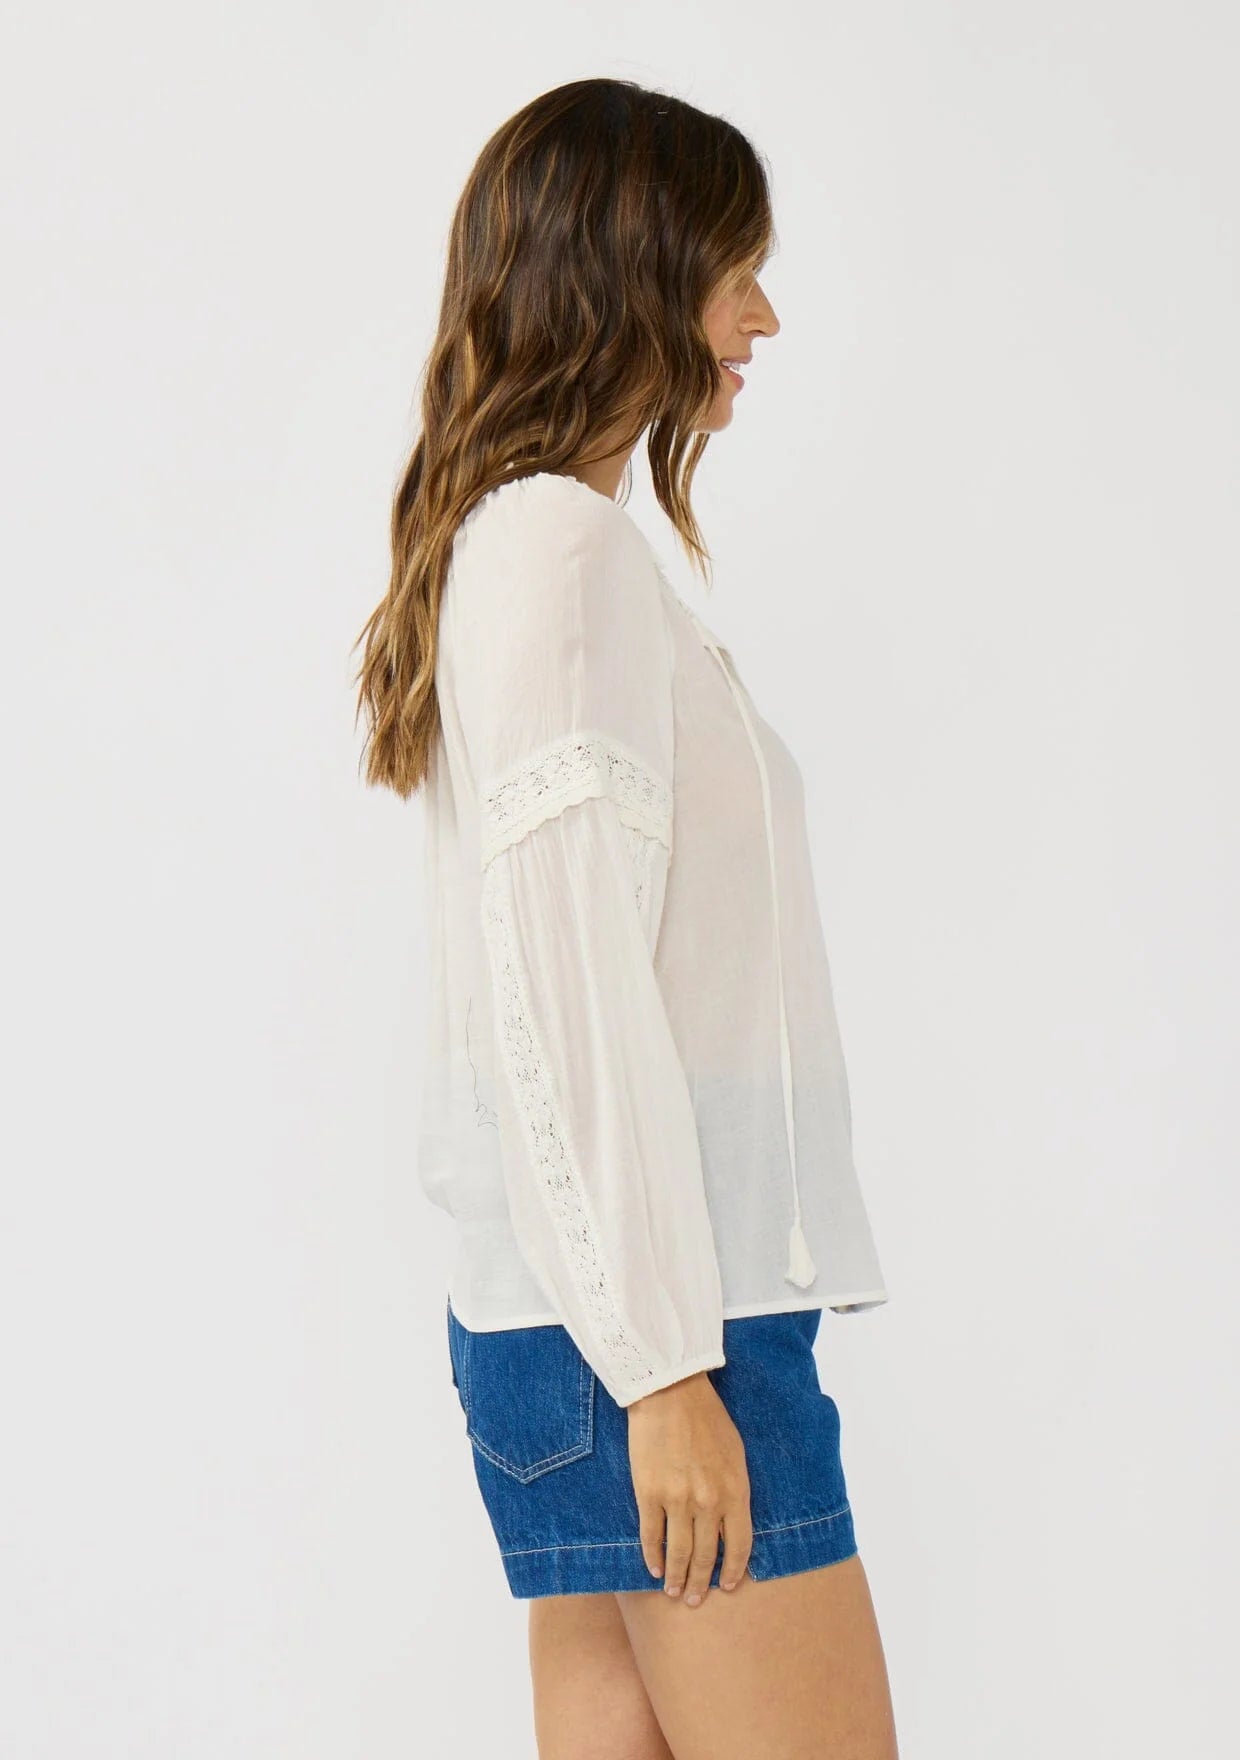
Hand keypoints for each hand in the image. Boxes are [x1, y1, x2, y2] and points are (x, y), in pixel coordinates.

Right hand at [626, 1370, 751, 1604]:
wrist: (670, 1392)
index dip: (733, 1570)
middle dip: (702, 1583)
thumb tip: (730, 1522)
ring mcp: (677, 1499)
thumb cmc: (707, 1418)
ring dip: (678, 1578)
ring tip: (675, 1593)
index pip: (740, 1545)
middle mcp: (708, 1501)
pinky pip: (652, 1535)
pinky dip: (653, 1557)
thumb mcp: (735, 1454)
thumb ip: (734, 1490)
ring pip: (679, 1552)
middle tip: (696, 1601)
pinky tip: (655, 1569)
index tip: (727, 1586)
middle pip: (707, 1555)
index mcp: (735, 1490)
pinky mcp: (649, 1492)